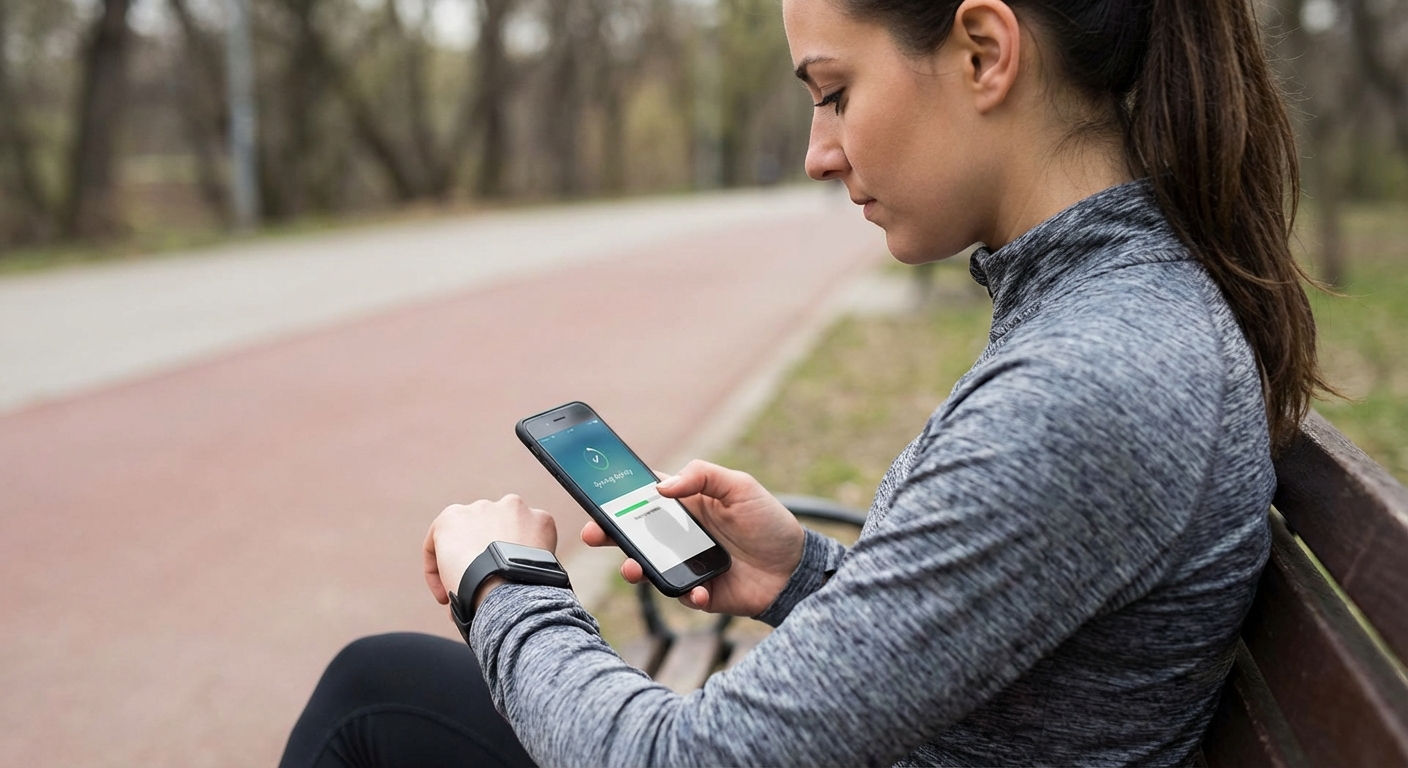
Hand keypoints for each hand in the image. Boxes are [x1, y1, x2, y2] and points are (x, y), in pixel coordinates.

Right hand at [423, 494, 557, 607]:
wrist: (506, 593)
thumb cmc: (471, 591)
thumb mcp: (447, 581)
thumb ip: (455, 572)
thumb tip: (469, 587)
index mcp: (451, 518)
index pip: (441, 540)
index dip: (440, 571)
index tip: (447, 594)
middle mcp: (481, 505)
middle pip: (479, 531)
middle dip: (480, 553)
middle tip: (484, 583)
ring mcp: (514, 509)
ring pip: (510, 527)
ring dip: (508, 545)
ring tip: (511, 576)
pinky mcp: (541, 518)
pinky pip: (537, 534)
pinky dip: (535, 549)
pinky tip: (530, 570)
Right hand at [581, 460, 803, 616]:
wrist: (796, 569)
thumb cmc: (768, 521)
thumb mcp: (740, 486)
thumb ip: (702, 476)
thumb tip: (661, 487)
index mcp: (686, 505)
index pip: (644, 497)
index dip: (617, 496)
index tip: (595, 497)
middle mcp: (680, 535)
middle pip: (634, 533)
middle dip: (609, 534)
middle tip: (593, 535)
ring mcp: (686, 565)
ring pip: (648, 567)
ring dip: (635, 568)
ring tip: (634, 568)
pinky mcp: (698, 593)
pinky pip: (681, 595)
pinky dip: (688, 594)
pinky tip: (701, 592)